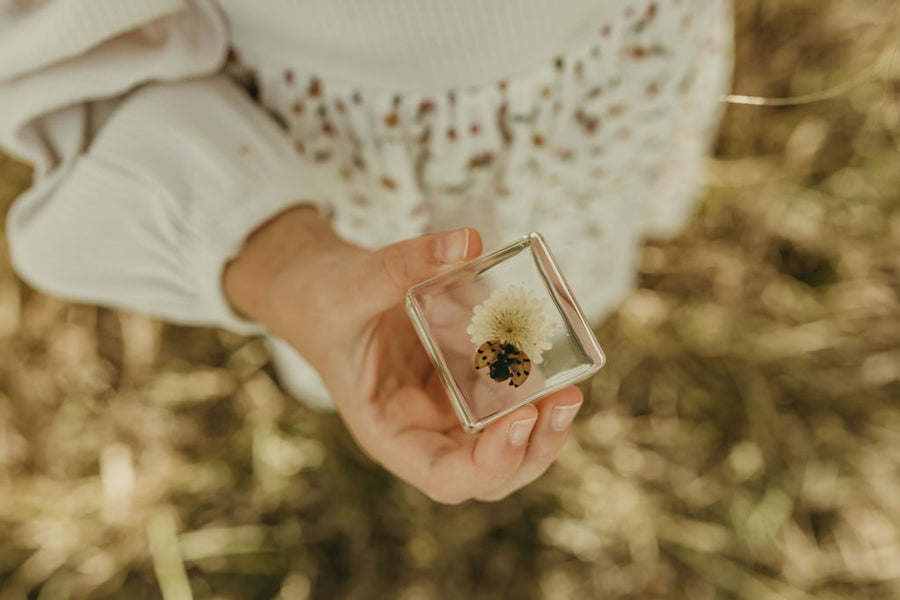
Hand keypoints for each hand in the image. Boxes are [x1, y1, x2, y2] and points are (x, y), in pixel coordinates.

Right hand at [223, 207, 583, 502]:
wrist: (324, 291)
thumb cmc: (325, 301)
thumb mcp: (350, 284)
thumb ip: (402, 264)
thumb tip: (468, 241)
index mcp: (389, 430)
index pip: (443, 476)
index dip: (488, 463)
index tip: (520, 419)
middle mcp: (425, 429)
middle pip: (491, 471)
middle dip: (534, 446)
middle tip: (566, 399)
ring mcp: (450, 408)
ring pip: (509, 438)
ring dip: (546, 419)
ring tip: (571, 381)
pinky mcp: (466, 378)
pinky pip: (509, 390)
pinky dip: (534, 377)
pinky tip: (549, 345)